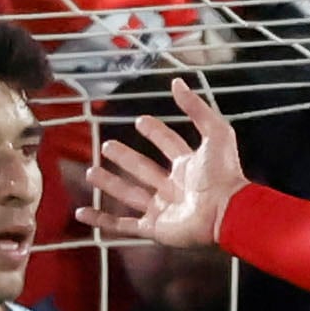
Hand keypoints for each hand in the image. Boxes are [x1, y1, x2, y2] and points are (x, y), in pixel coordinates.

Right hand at [92, 73, 246, 255]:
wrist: (227, 212)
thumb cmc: (224, 174)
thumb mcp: (215, 132)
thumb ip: (196, 107)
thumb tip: (177, 82)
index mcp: (189, 166)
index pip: (168, 144)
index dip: (156, 132)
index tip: (141, 120)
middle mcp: (174, 187)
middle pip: (144, 169)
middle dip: (125, 158)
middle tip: (107, 146)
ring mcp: (163, 209)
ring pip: (129, 194)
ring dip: (110, 184)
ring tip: (91, 172)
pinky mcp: (154, 228)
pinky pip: (122, 225)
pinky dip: (101, 220)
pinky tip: (83, 212)